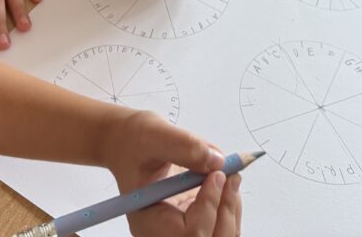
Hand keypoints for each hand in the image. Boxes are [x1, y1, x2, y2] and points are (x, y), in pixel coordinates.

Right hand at [101, 110, 243, 236]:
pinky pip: (221, 227)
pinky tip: (226, 182)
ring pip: (220, 235)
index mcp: (147, 222)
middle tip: (232, 175)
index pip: (189, 234)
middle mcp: (164, 233)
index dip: (209, 207)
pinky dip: (230, 205)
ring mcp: (179, 229)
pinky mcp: (193, 221)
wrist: (128, 142)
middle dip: (226, 209)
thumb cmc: (133, 141)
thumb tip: (218, 161)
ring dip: (231, 207)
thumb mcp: (154, 135)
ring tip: (230, 175)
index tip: (217, 175)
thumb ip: (185, 146)